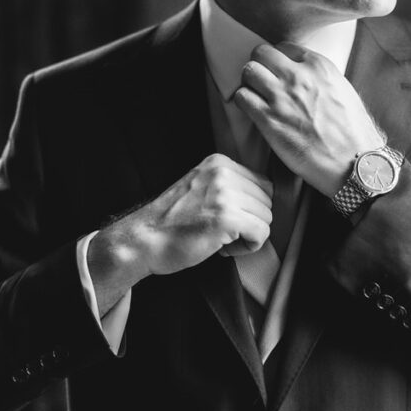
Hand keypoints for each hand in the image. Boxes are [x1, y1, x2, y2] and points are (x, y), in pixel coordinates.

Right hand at [90, 154, 272, 284]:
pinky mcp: (226, 218)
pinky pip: (261, 234)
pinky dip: (248, 247)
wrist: (143, 240)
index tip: (225, 220)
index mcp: (218, 162)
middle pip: (267, 201)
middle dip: (250, 221)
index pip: (261, 184)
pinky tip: (223, 248)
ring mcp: (225, 194)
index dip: (248, 208)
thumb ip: (227, 185)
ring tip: (220, 240)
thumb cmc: (170, 223)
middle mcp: (223, 173)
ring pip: (266, 218)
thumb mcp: (200, 187)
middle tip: (223, 233)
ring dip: (248, 236)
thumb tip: (262, 199)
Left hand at [233, 43, 384, 196]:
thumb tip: (305, 77)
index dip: (278, 60)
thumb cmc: (353, 133)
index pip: (284, 47)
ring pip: (248, 71)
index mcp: (319, 66)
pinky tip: (252, 110)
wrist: (352, 163)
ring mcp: (281, 97)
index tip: (278, 72)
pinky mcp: (268, 120)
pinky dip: (243, 101)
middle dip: (259, 65)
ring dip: (249, 82)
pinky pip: (241, 97)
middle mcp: (299, 77)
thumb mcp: (343, 92)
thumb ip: (321, 79)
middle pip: (261, 53)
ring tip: (255, 94)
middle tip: (262, 80)